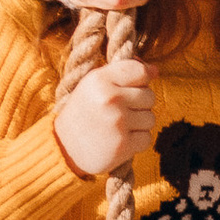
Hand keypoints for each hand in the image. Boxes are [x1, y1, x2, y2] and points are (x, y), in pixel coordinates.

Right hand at [54, 57, 158, 177]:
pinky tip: (120, 139)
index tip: (134, 86)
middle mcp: (110, 99)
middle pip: (149, 96)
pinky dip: (137, 141)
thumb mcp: (93, 84)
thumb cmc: (83, 112)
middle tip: (119, 111)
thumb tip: (155, 71)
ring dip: (139, 124)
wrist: (63, 148)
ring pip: (150, 118)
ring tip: (118, 126)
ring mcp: (118, 122)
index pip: (139, 71)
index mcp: (100, 80)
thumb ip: (122, 72)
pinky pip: (147, 138)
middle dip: (139, 104)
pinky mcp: (123, 145)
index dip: (142, 78)